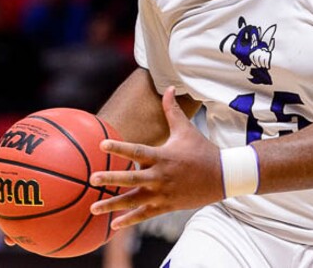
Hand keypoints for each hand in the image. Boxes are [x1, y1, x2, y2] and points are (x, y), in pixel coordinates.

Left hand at [90, 87, 221, 228]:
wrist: (221, 176)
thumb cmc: (201, 149)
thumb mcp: (186, 129)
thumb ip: (172, 110)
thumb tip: (169, 87)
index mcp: (163, 156)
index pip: (137, 150)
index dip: (119, 147)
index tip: (102, 144)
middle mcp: (160, 175)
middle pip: (131, 178)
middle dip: (110, 179)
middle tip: (92, 178)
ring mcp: (162, 193)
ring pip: (133, 200)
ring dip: (112, 204)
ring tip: (93, 207)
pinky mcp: (166, 206)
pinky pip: (144, 214)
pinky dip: (129, 220)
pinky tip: (113, 225)